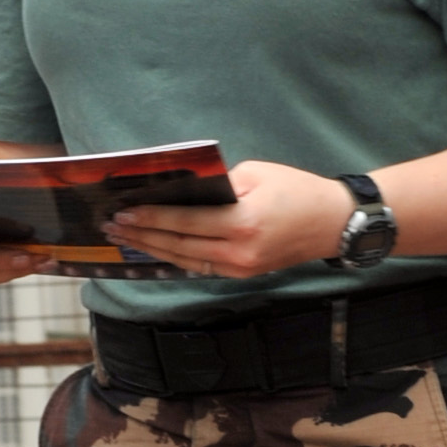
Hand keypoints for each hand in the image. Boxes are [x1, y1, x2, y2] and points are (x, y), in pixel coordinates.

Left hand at [106, 161, 353, 278]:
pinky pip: (201, 267)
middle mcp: (238, 252)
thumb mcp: (256, 173)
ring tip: (126, 239)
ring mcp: (240, 268)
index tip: (123, 213)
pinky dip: (176, 258)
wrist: (334, 223)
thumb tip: (184, 192)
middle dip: (142, 235)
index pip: (183, 221)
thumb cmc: (298, 190)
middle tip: (112, 227)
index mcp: (241, 223)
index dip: (150, 218)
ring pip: (185, 261)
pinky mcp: (244, 274)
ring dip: (154, 249)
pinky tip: (157, 249)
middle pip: (178, 245)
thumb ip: (219, 185)